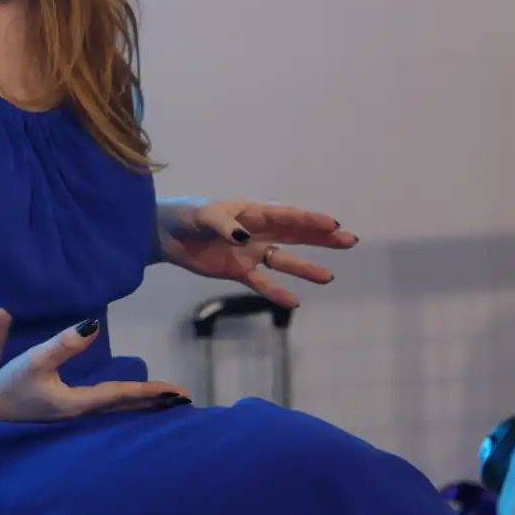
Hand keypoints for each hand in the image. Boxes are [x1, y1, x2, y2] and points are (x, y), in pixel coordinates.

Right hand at [0, 319, 189, 421]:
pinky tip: (125, 401)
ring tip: (165, 403)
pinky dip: (124, 404)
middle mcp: (81, 413)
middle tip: (185, 401)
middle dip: (155, 403)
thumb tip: (92, 326)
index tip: (177, 392)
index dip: (151, 392)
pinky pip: (106, 408)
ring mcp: (73, 414)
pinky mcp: (65, 410)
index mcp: (78, 403)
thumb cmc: (7, 384)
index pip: (122, 395)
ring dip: (142, 405)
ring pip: (117, 410)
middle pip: (126, 408)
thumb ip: (63, 343)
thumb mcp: (33, 361)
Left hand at [157, 198, 357, 308]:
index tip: (333, 223)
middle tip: (350, 241)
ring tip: (328, 277)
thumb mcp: (202, 215)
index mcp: (251, 212)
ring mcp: (250, 252)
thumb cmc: (186, 215)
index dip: (309, 219)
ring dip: (305, 268)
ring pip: (284, 260)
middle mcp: (257, 231)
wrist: (164, 234)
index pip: (286, 215)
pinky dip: (276, 291)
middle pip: (295, 235)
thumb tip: (244, 236)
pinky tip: (294, 302)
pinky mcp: (238, 270)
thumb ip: (223, 224)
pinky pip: (261, 282)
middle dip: (322, 238)